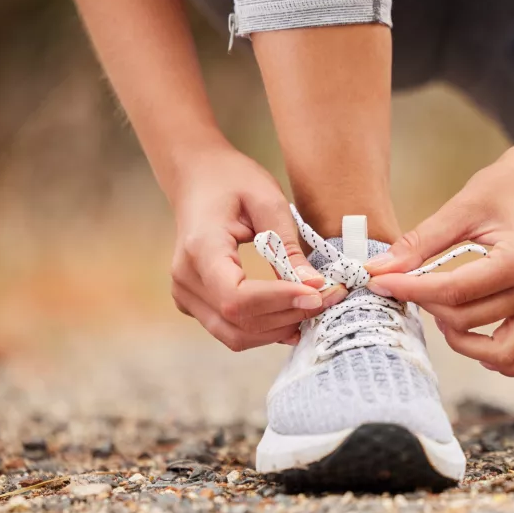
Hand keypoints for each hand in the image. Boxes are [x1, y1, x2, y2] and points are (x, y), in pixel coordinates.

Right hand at [167, 146, 347, 350]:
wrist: (197, 177)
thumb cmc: (232, 180)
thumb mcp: (268, 201)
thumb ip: (288, 247)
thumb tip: (313, 286)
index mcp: (200, 249)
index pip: (236, 297)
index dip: (279, 301)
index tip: (316, 293)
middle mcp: (186, 278)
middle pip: (238, 322)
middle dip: (288, 317)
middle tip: (327, 298)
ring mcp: (186, 295)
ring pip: (235, 335)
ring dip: (279, 328)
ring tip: (313, 305)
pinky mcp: (195, 303)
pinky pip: (232, 330)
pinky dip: (266, 328)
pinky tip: (292, 312)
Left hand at [365, 122, 513, 375]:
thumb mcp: (465, 206)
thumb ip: (421, 242)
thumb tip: (380, 269)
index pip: (454, 291)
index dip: (411, 290)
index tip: (382, 283)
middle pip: (471, 321)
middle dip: (430, 308)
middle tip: (412, 288)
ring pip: (503, 353)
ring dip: (465, 343)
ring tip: (445, 316)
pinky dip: (506, 359)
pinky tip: (480, 342)